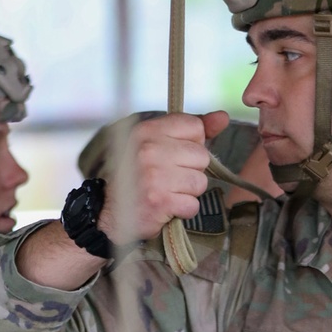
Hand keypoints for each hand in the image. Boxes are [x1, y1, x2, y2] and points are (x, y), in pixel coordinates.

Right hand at [15, 110, 229, 291]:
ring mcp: (153, 175)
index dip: (191, 145)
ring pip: (200, 182)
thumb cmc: (138, 177)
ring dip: (188, 192)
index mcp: (147, 130)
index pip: (195, 127)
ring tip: (167, 192)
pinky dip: (183, 210)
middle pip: (202, 156)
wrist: (108, 214)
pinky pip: (193, 204)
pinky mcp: (159, 200)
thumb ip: (191, 130)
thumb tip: (223, 117)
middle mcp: (148, 148)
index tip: (174, 156)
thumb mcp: (157, 145)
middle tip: (168, 179)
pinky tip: (165, 207)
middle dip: (191, 171)